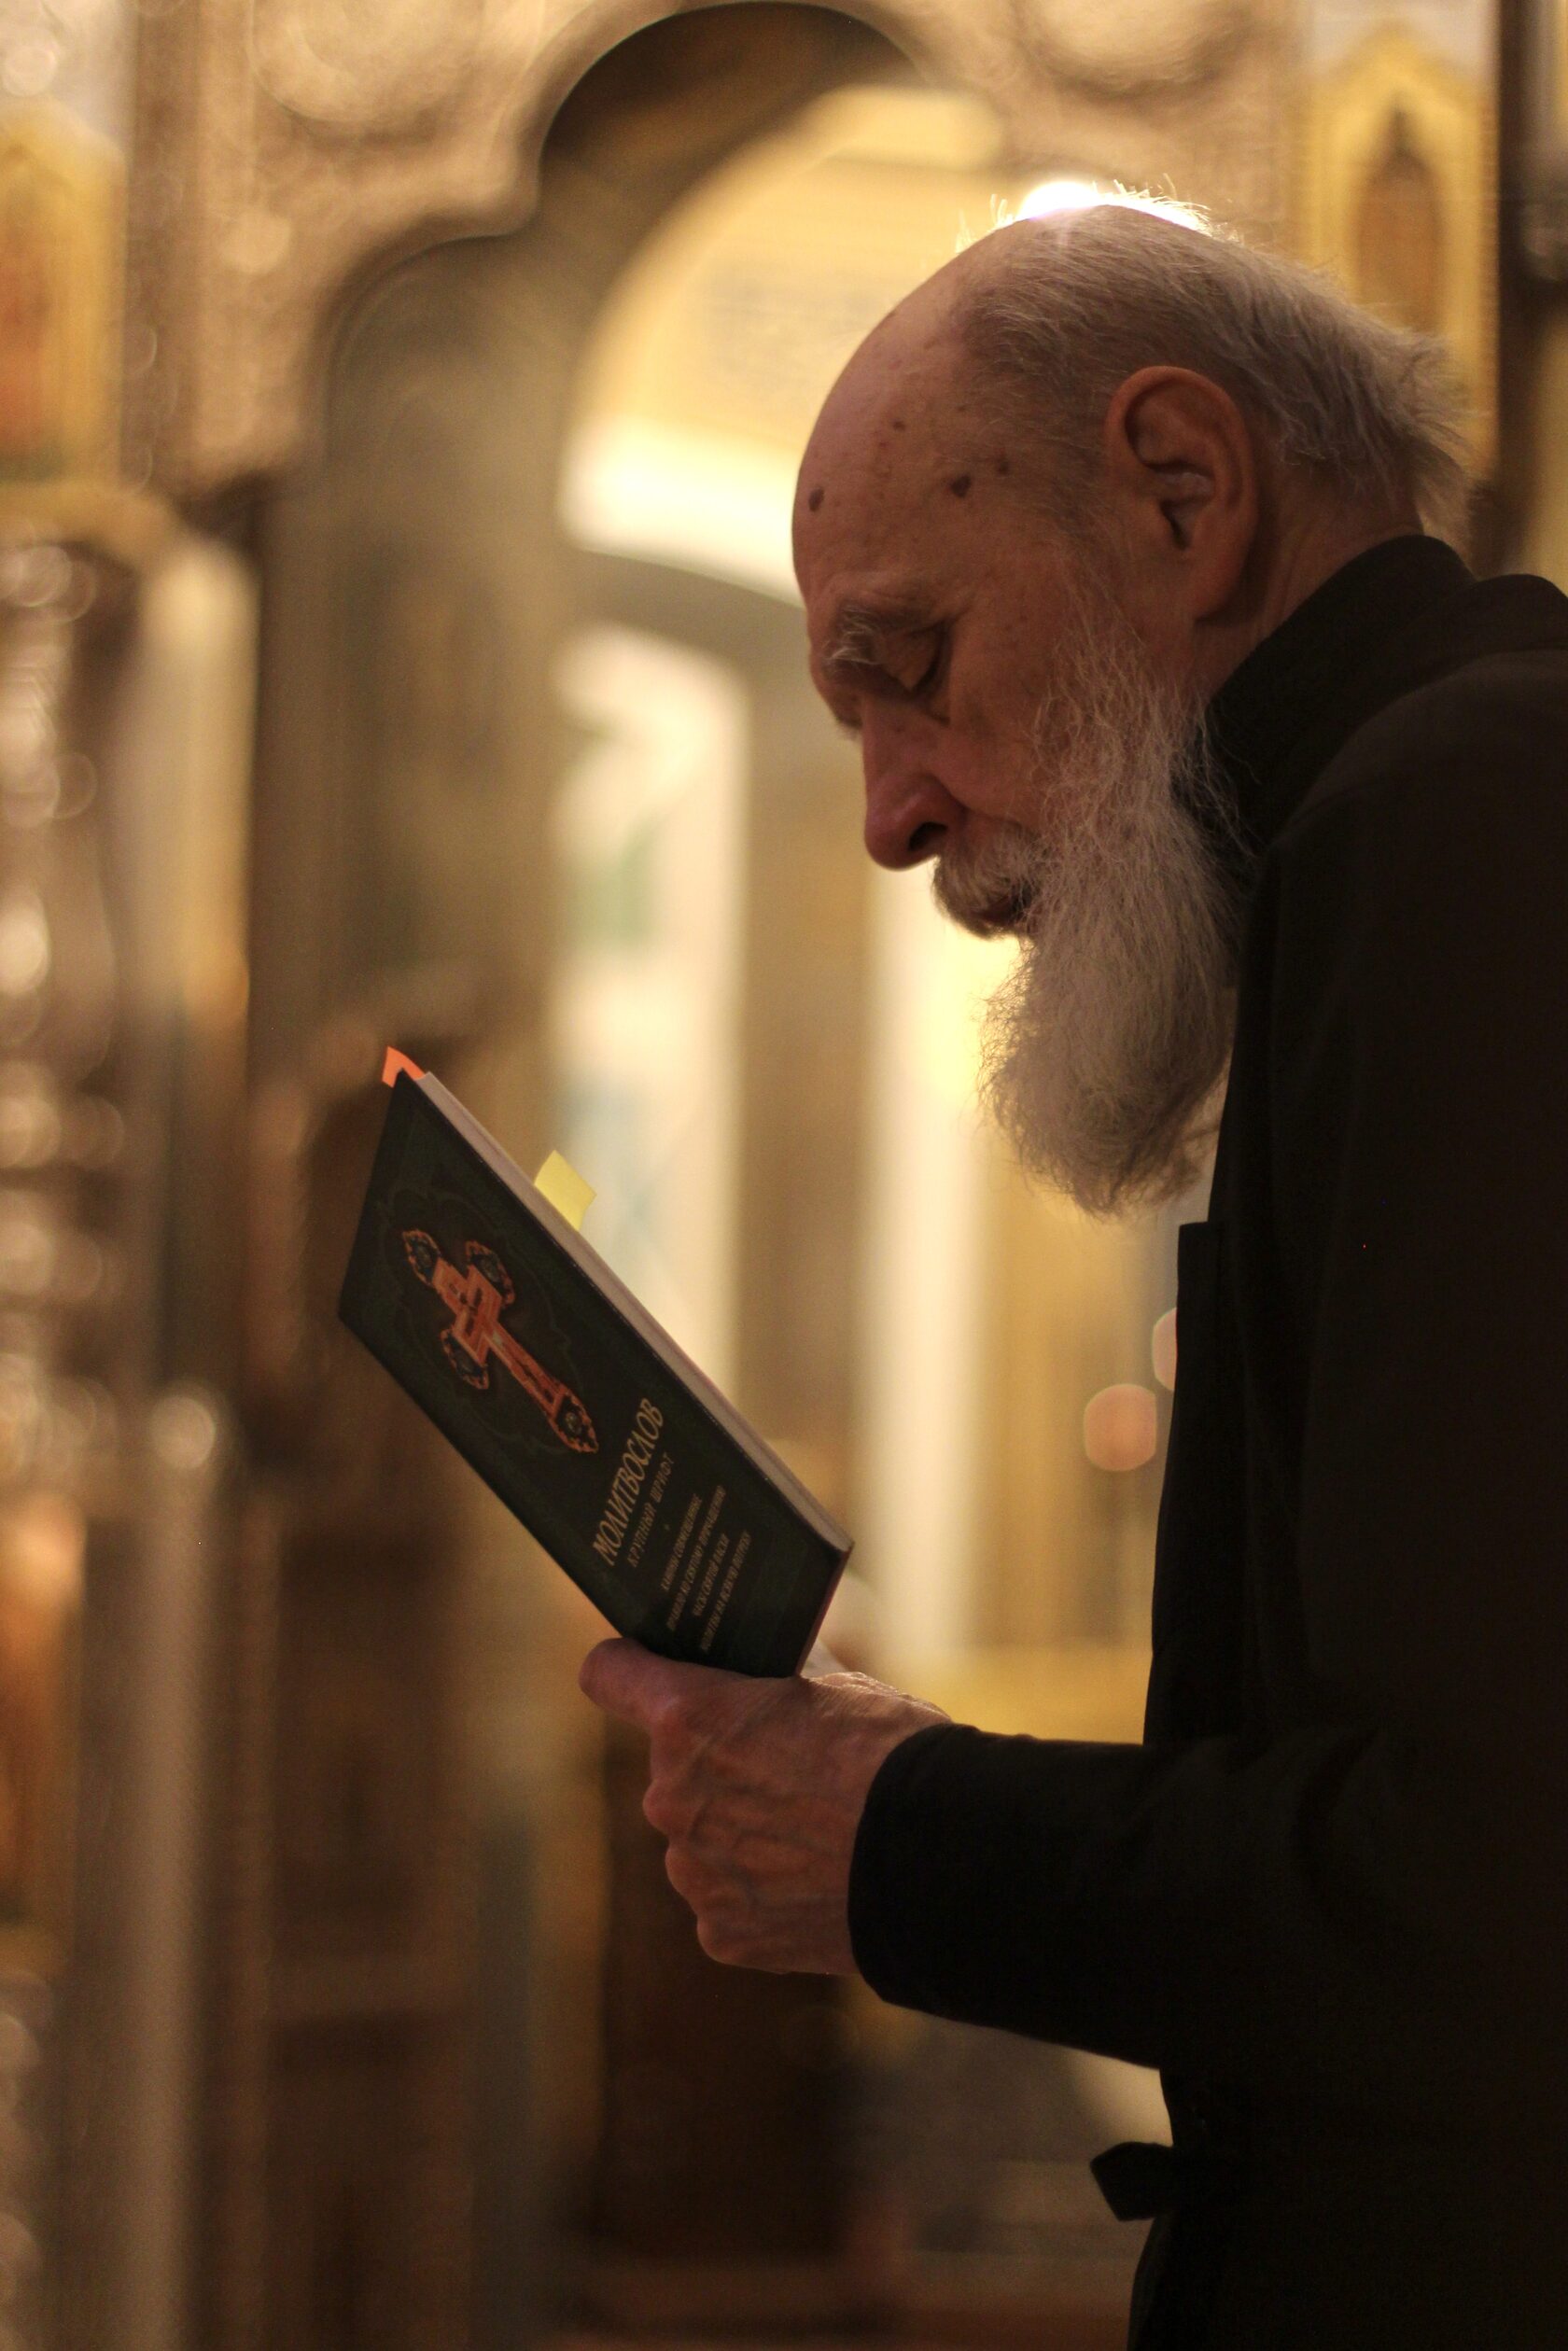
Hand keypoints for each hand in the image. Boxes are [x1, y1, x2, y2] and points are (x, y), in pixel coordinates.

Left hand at [578, 1640, 948, 1973]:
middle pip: (672, 1768)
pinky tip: (814, 1884)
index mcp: (689, 1720)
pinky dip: (761, 1893)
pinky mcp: (721, 1932)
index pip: (609, 1674)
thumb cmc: (894, 1758)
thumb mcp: (837, 1688)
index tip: (644, 1671)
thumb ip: (774, 1685)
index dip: (629, 1668)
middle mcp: (671, 1796)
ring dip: (737, 1832)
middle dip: (716, 1765)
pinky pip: (726, 1900)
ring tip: (812, 1835)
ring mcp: (692, 1871)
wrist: (940, 1861)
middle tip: (785, 1769)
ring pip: (699, 1838)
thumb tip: (764, 1674)